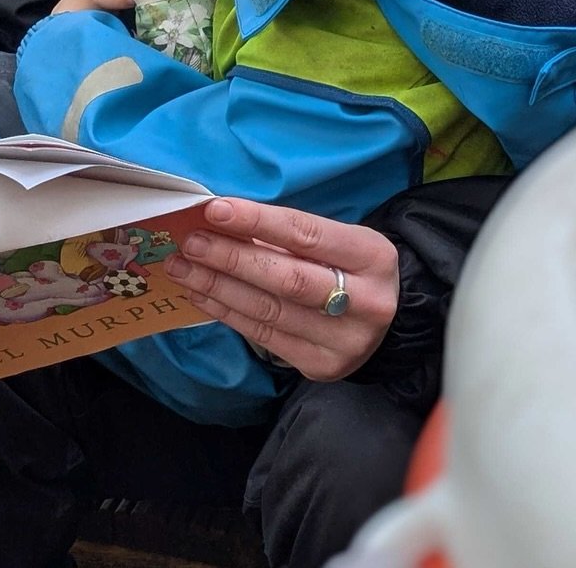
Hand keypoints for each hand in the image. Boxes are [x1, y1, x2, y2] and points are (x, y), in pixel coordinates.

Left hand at [170, 199, 400, 381]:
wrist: (392, 324)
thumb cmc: (355, 269)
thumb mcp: (341, 242)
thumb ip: (291, 235)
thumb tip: (223, 221)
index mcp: (373, 256)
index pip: (306, 234)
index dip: (257, 221)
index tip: (215, 209)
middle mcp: (364, 302)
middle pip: (285, 278)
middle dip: (231, 257)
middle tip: (191, 242)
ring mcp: (342, 341)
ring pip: (269, 310)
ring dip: (218, 286)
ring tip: (183, 267)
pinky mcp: (320, 366)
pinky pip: (264, 336)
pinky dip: (228, 312)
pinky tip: (203, 294)